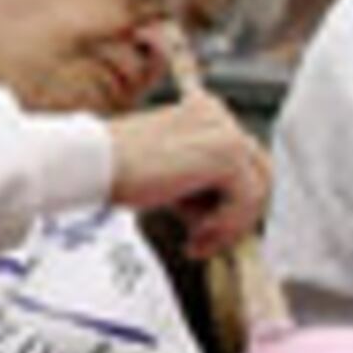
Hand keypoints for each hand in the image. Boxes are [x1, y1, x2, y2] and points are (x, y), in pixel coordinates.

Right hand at [104, 92, 271, 257]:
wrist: (93, 161)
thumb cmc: (118, 168)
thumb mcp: (170, 173)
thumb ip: (201, 183)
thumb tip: (224, 216)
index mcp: (206, 111)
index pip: (243, 158)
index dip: (231, 199)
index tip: (205, 228)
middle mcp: (220, 115)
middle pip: (258, 172)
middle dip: (236, 213)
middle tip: (207, 239)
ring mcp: (226, 132)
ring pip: (255, 189)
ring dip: (230, 224)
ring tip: (197, 241)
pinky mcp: (226, 154)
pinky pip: (244, 201)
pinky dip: (224, 227)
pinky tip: (194, 238)